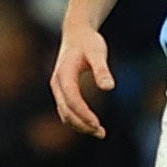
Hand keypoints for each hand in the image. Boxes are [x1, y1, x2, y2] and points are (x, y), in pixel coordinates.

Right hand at [50, 24, 114, 139]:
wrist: (77, 33)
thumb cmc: (88, 42)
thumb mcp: (98, 52)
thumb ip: (102, 70)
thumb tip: (109, 88)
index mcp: (64, 74)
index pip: (72, 99)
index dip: (83, 114)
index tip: (97, 124)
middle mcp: (57, 83)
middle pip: (66, 111)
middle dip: (82, 124)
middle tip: (102, 133)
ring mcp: (58, 89)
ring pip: (64, 114)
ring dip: (80, 125)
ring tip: (100, 132)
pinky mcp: (62, 92)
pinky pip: (66, 111)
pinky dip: (78, 120)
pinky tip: (93, 124)